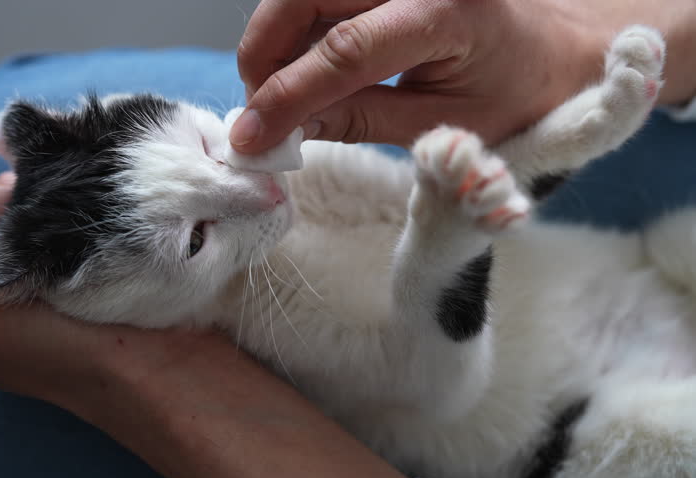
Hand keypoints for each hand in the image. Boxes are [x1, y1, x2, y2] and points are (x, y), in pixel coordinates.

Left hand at [0, 174, 405, 477]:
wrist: (159, 366)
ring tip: (94, 253)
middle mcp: (14, 266)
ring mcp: (63, 256)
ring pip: (54, 192)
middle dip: (34, 209)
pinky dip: (102, 211)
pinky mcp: (106, 248)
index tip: (17, 250)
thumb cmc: (66, 356)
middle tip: (63, 253)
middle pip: (8, 191)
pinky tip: (116, 240)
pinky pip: (94, 202)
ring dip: (73, 210)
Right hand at [231, 0, 695, 152]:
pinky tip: (304, 69)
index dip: (286, 96)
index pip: (344, 53)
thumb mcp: (443, 124)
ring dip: (275, 40)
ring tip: (280, 95)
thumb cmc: (516, 92)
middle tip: (257, 110)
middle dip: (264, 53)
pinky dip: (298, 29)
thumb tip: (286, 132)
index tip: (249, 136)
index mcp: (448, 12)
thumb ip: (361, 123)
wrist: (557, 48)